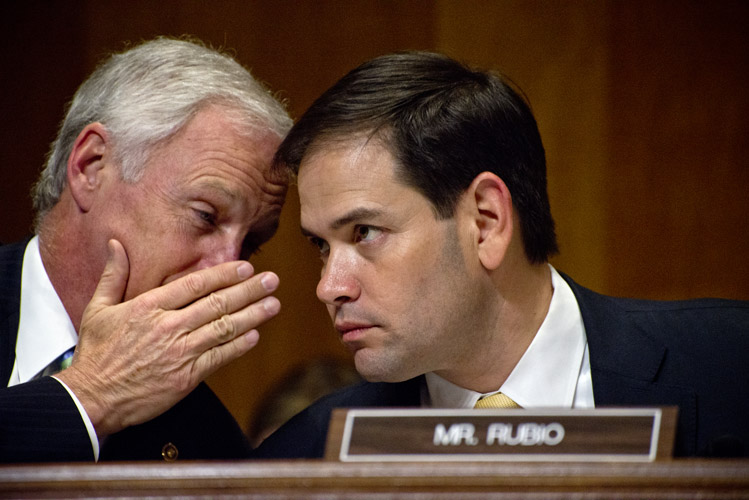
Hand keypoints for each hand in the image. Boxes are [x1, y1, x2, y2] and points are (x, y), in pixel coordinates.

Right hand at [55, 239, 279, 436]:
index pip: (195, 284)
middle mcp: (168, 326)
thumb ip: (113, 275)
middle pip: (217, 303)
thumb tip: (115, 244)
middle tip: (271, 280)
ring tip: (273, 304)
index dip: (223, 274)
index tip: (245, 267)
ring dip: (252, 315)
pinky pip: (219, 357)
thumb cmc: (96, 353)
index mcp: (149, 306)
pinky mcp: (186, 377)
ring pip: (224, 328)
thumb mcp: (98, 309)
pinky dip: (239, 346)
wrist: (92, 399)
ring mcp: (179, 352)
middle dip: (248, 290)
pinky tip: (255, 335)